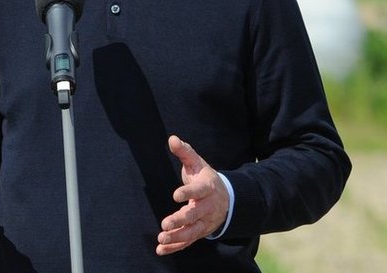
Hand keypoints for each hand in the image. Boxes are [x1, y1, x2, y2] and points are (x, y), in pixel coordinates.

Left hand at [156, 135, 229, 255]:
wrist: (226, 198)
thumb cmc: (205, 178)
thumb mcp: (197, 163)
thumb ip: (185, 152)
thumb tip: (172, 139)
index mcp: (208, 188)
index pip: (199, 190)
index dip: (188, 192)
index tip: (175, 195)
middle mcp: (208, 207)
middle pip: (195, 215)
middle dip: (181, 220)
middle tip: (165, 224)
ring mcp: (205, 221)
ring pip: (192, 231)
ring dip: (177, 237)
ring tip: (162, 239)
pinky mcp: (200, 231)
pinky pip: (188, 241)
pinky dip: (176, 246)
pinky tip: (161, 249)